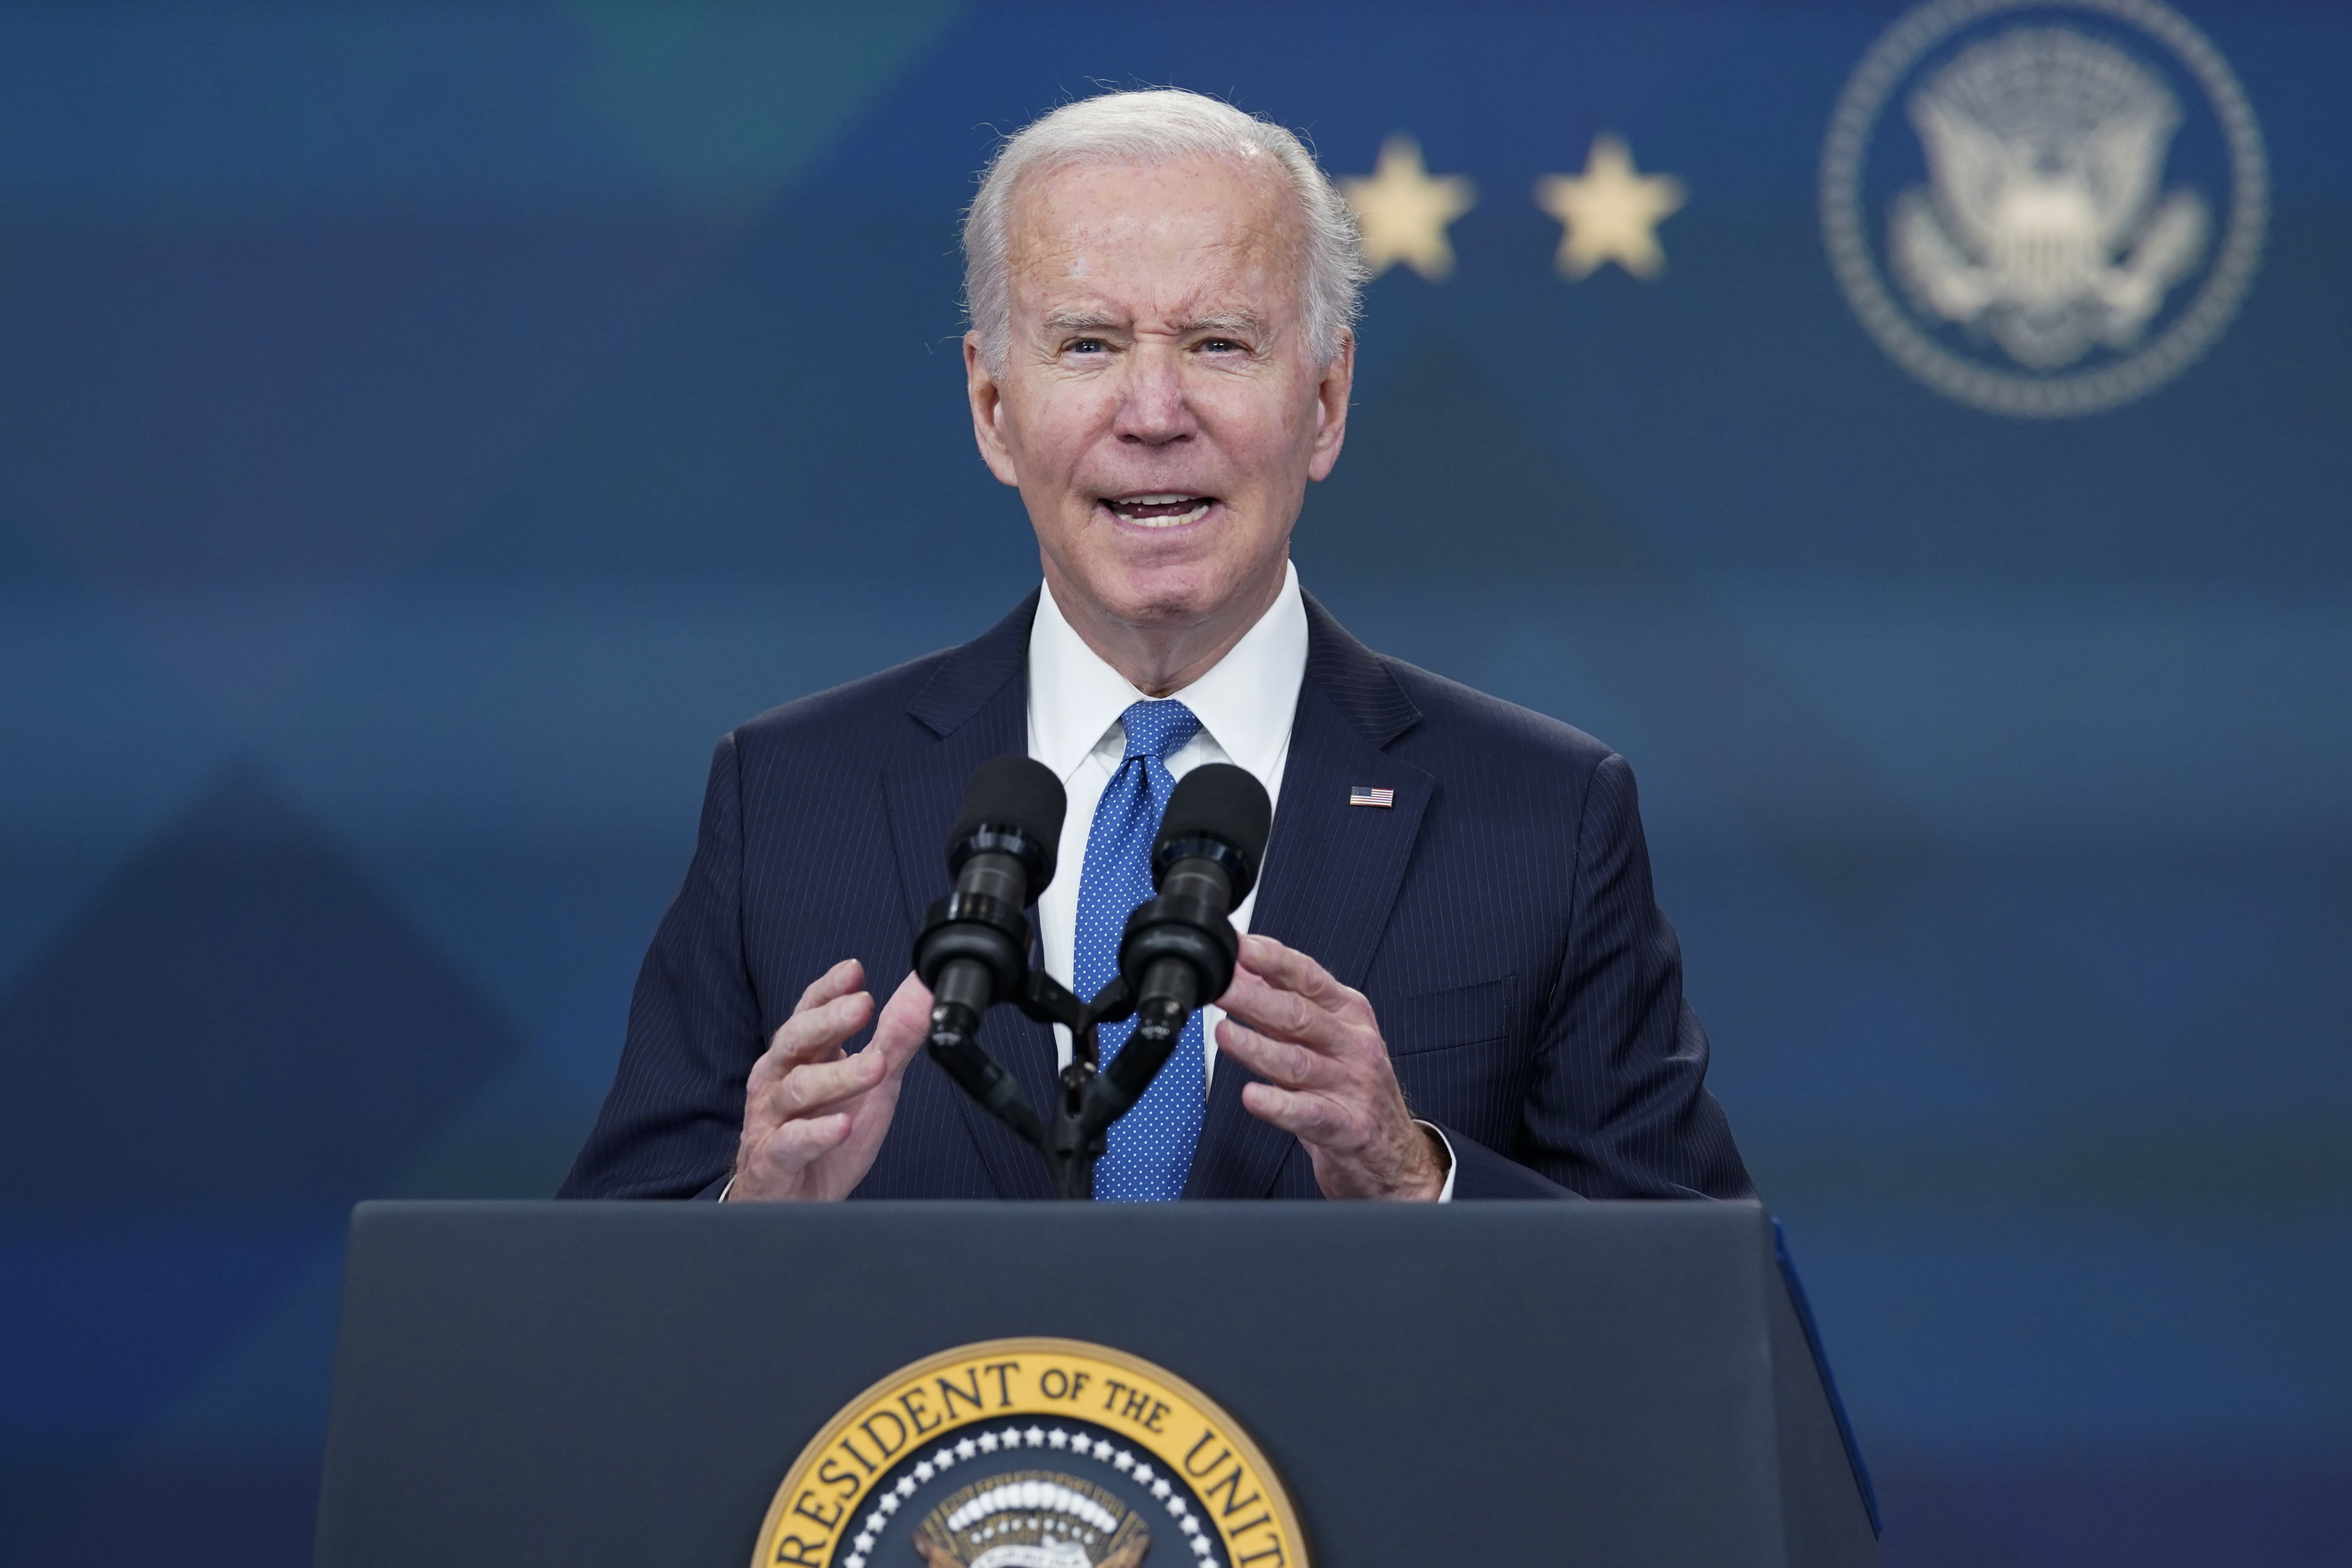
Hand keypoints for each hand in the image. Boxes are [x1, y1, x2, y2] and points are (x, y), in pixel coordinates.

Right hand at [727, 960, 930, 1201]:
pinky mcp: (771, 1161)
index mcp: (800, 1055)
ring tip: (874, 1067)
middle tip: (863, 1005)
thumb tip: (923, 988)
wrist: (797, 1202)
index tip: (854, 971)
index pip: (809, 1011)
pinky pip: (790, 1143)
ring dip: (837, 1076)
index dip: (829, 990)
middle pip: (795, 1040)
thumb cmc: (829, 1136)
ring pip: (797, 1089)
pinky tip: (841, 1125)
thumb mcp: (873, 1084)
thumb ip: (896, 1037)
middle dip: (829, 1020)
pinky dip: (816, 1133)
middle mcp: (778, 1080)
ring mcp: (771, 1120)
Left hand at [1213, 934, 1446, 1200]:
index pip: (1309, 978)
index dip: (1272, 961)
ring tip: (1225, 1034)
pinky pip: (1308, 1114)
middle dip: (1254, 998)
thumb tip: (1242, 970)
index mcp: (1349, 1014)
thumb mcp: (1327, 1036)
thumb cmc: (1352, 1086)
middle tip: (1220, 986)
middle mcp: (1354, 1044)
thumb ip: (1286, 1004)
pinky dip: (1278, 1105)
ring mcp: (1353, 1086)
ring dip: (1257, 1047)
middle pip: (1299, 1016)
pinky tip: (1252, 1097)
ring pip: (1298, 1062)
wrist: (1395, 1151)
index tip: (1240, 948)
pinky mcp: (1348, 1127)